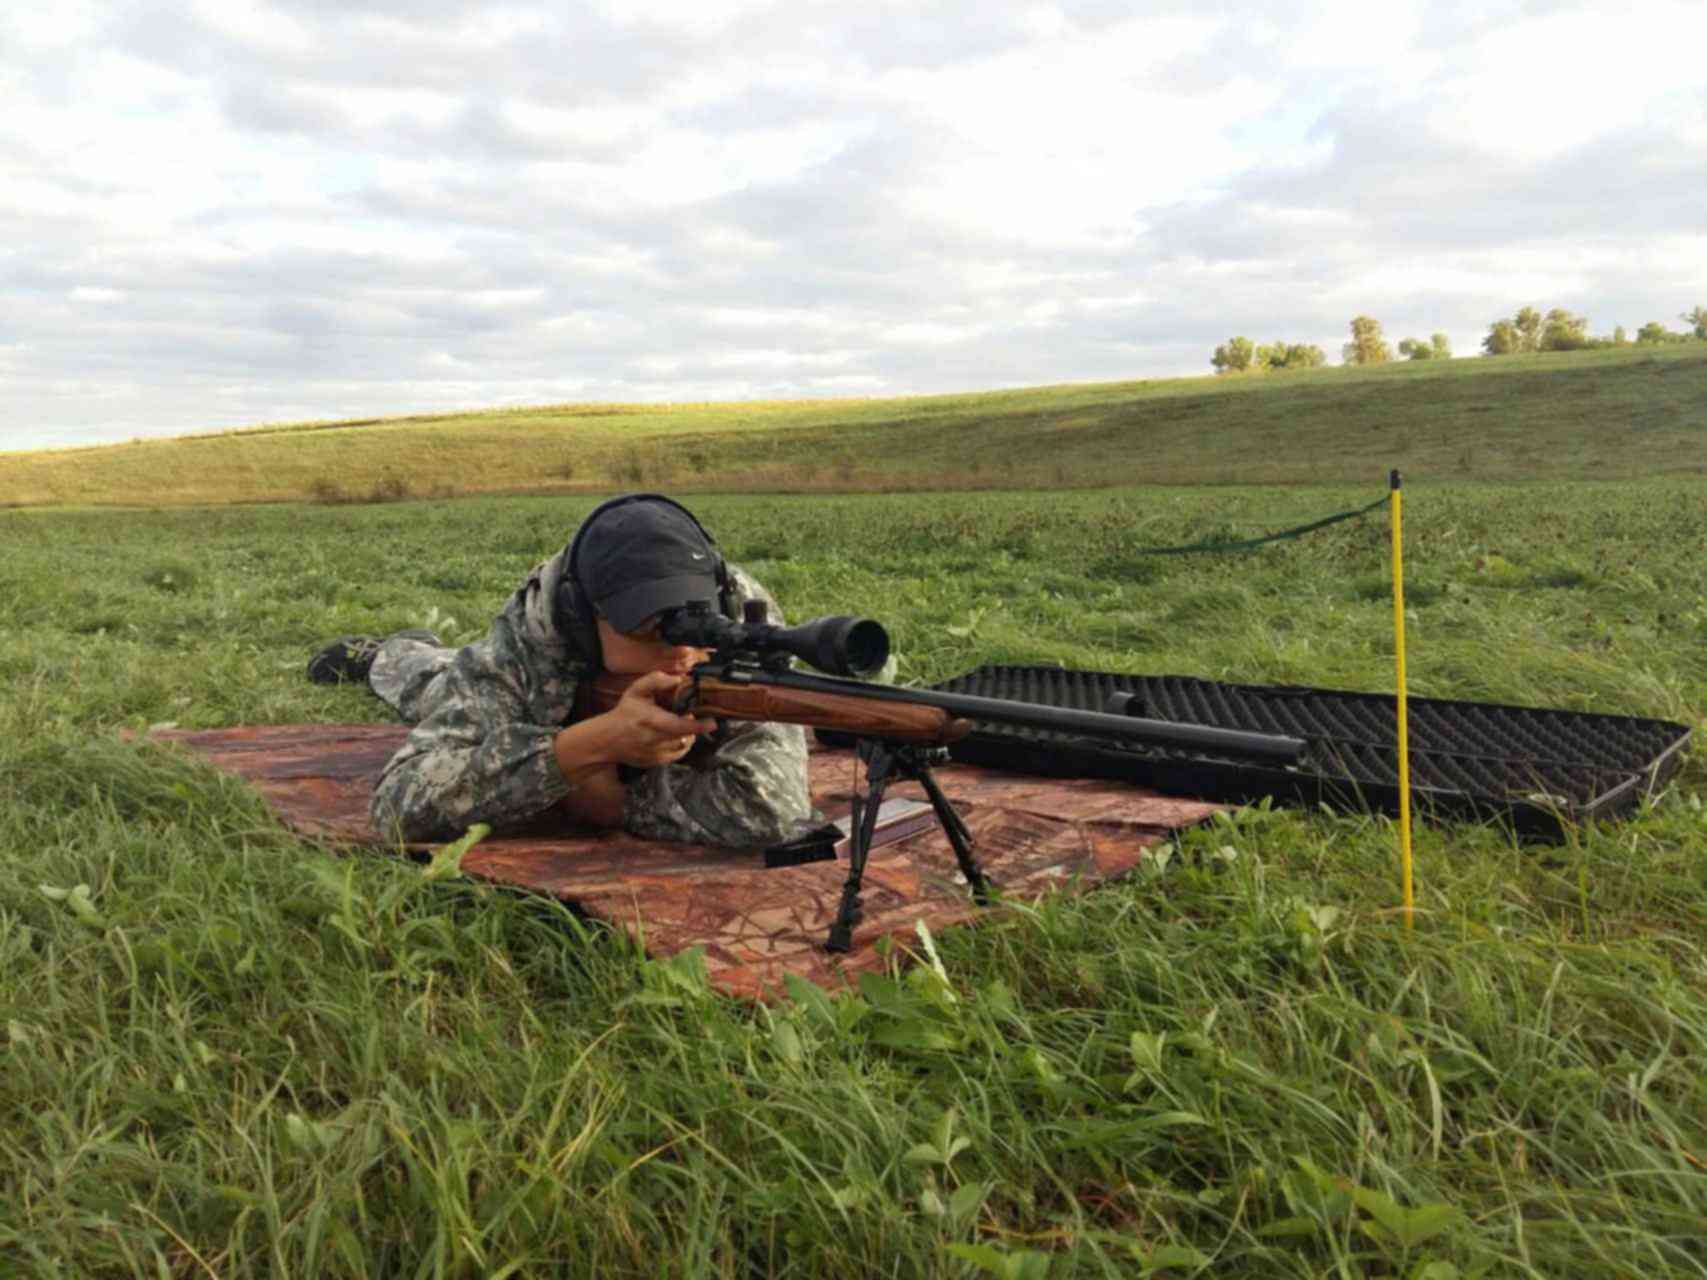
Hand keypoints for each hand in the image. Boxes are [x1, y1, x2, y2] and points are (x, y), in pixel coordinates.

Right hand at [600, 670, 715, 767]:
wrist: (606, 740)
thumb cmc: (623, 714)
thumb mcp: (636, 691)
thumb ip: (656, 680)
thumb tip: (678, 679)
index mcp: (651, 721)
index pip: (680, 726)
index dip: (699, 726)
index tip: (712, 723)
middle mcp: (654, 740)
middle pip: (686, 737)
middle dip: (695, 727)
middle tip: (689, 716)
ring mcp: (656, 754)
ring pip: (684, 746)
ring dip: (688, 736)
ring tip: (680, 725)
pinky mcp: (656, 762)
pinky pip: (677, 754)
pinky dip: (681, 745)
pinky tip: (674, 736)